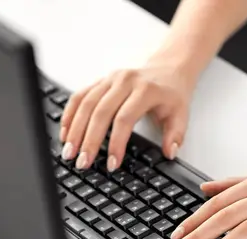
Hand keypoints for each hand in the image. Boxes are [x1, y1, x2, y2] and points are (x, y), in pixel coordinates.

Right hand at [59, 61, 195, 170]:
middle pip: (100, 112)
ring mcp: (110, 79)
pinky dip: (69, 114)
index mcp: (145, 90)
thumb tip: (169, 153)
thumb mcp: (181, 114)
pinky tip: (64, 132)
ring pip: (86, 104)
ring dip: (74, 129)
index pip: (124, 119)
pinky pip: (79, 96)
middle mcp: (124, 81)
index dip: (116, 143)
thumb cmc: (172, 92)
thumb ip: (175, 136)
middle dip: (89, 140)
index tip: (112, 164)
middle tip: (82, 162)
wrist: (168, 67)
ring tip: (68, 152)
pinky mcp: (100, 80)